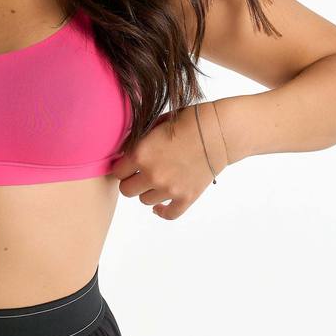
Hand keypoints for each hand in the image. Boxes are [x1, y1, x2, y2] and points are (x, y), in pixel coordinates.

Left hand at [110, 101, 228, 219]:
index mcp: (140, 154)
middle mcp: (152, 174)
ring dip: (148, 192)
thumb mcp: (155, 124)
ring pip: (145, 201)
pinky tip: (160, 205)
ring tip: (156, 181)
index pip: (117, 172)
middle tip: (139, 174)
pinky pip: (168, 214)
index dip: (122, 168)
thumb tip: (125, 152)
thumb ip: (138, 141)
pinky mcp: (186, 197)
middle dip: (131, 181)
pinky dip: (162, 211)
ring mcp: (169, 189)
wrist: (218, 131)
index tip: (128, 165)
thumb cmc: (187, 121)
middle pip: (126, 191)